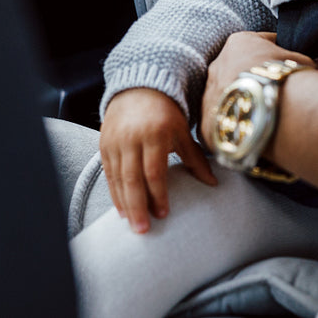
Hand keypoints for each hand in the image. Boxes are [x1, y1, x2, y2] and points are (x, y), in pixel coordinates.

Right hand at [99, 87, 216, 232]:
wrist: (139, 88)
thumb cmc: (166, 112)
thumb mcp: (182, 131)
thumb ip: (195, 158)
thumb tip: (214, 183)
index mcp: (155, 133)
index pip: (154, 171)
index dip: (158, 195)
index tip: (164, 214)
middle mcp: (132, 138)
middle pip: (132, 179)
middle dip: (138, 207)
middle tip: (143, 230)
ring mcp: (115, 141)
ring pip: (117, 179)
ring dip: (124, 204)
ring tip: (132, 224)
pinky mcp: (104, 144)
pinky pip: (108, 173)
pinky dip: (114, 192)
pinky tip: (121, 208)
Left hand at [200, 31, 314, 145]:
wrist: (269, 111)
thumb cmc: (289, 80)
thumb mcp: (304, 63)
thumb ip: (312, 62)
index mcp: (238, 44)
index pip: (257, 44)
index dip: (275, 53)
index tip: (286, 64)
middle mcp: (216, 67)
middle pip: (235, 71)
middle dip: (252, 80)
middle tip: (274, 93)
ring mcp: (208, 96)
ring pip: (225, 99)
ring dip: (241, 105)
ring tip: (264, 117)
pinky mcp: (207, 127)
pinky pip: (222, 126)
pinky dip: (236, 128)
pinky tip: (253, 134)